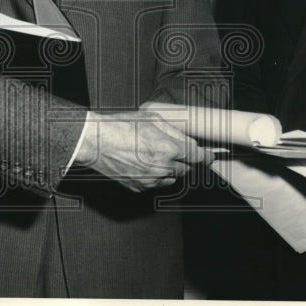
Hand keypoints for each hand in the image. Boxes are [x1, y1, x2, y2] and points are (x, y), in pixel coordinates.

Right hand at [73, 110, 211, 191]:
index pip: (197, 156)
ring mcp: (150, 180)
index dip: (206, 155)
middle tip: (175, 149)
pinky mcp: (139, 187)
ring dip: (170, 169)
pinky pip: (155, 184)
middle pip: (186, 169)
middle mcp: (161, 167)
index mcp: (167, 148)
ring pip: (172, 179)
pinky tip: (144, 163)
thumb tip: (189, 140)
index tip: (209, 155)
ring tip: (156, 155)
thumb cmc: (120, 126)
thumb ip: (175, 131)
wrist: (96, 141)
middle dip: (184, 160)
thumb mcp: (151, 118)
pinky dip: (155, 176)